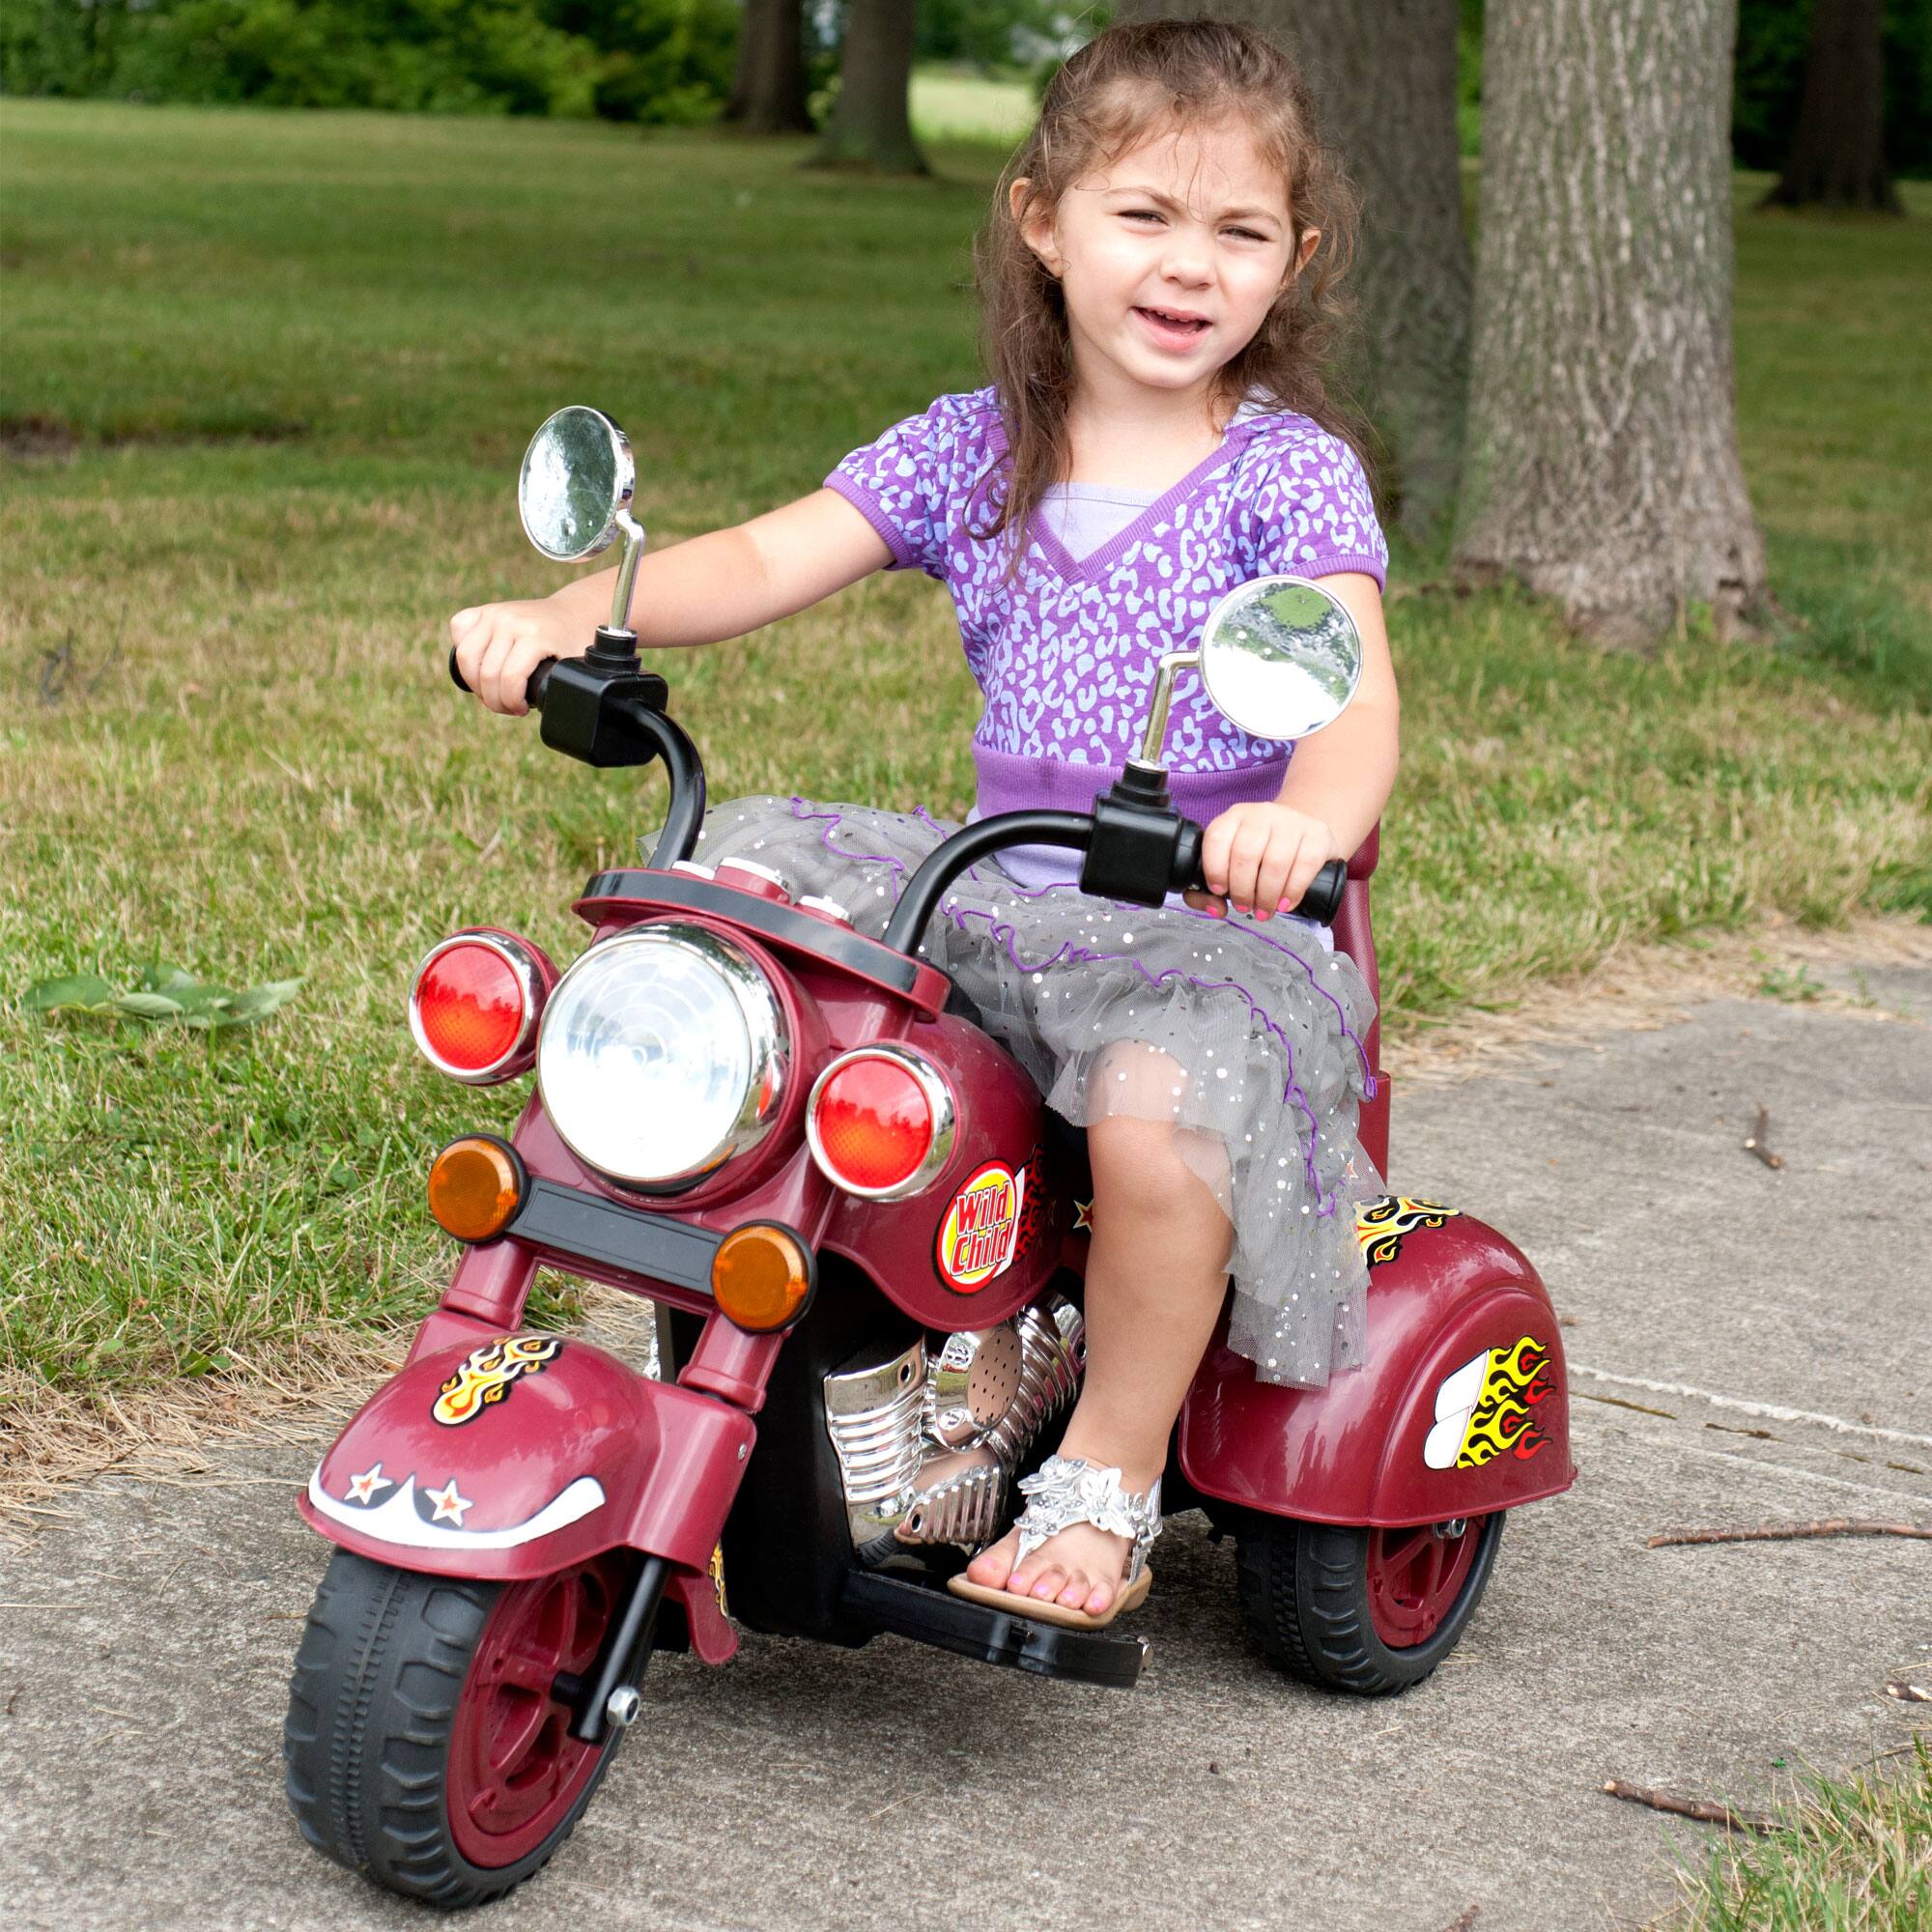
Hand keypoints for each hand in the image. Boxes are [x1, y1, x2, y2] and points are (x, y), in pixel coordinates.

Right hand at [448, 598, 583, 715]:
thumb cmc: (571, 645)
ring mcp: (494, 613)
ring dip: (474, 683)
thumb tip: (549, 713)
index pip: (509, 678)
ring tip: (491, 691)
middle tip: (508, 706)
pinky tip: (479, 663)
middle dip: (495, 700)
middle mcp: (511, 621)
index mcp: (535, 636)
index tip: (521, 709)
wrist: (571, 613)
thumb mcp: (572, 669)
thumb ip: (559, 689)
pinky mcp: (483, 610)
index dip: (511, 703)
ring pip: (466, 656)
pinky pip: (458, 628)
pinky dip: (463, 650)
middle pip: (487, 673)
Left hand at [1184, 801, 1339, 920]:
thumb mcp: (1235, 861)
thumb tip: (1216, 909)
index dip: (1215, 870)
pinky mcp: (1318, 834)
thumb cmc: (1263, 854)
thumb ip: (1213, 887)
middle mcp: (1262, 813)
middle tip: (1244, 908)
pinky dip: (1292, 891)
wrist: (1304, 834)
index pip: (1217, 839)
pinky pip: (1304, 865)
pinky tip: (1285, 904)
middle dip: (1242, 890)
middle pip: (1246, 855)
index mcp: (1235, 817)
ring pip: (1275, 862)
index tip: (1220, 891)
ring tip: (1264, 911)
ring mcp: (1292, 821)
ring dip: (1267, 896)